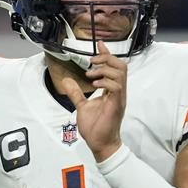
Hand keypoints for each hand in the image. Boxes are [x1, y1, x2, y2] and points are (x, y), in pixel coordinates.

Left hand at [60, 41, 126, 161]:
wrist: (100, 144)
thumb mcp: (82, 106)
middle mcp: (118, 92)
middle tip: (91, 61)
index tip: (99, 44)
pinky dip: (105, 81)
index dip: (107, 54)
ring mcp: (119, 97)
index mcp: (112, 90)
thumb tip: (67, 80)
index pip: (113, 67)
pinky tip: (94, 84)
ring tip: (91, 74)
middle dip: (106, 58)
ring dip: (104, 69)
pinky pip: (116, 86)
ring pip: (120, 73)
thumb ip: (76, 93)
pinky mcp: (117, 104)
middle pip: (121, 66)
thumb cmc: (95, 127)